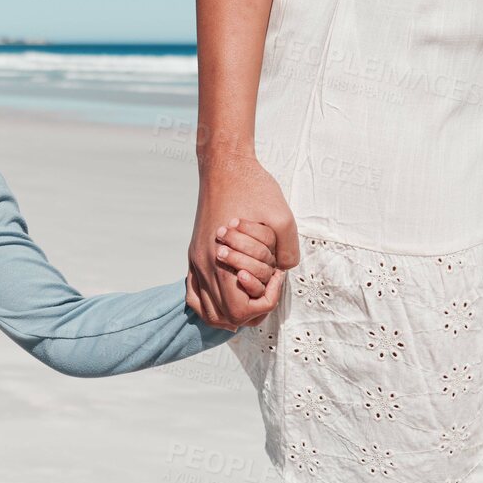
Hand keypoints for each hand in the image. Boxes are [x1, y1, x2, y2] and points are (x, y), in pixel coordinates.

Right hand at [186, 151, 297, 330]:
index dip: (263, 302)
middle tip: (266, 285)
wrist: (224, 166)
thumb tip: (282, 271)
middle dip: (251, 309)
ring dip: (230, 311)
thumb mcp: (283, 218)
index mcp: (221, 261)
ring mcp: (195, 260)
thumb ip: (288, 253)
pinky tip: (228, 292)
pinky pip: (193, 293)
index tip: (275, 277)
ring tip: (250, 293)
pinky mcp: (193, 253)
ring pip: (206, 310)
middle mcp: (203, 266)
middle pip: (223, 317)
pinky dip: (210, 303)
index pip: (239, 311)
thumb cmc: (253, 189)